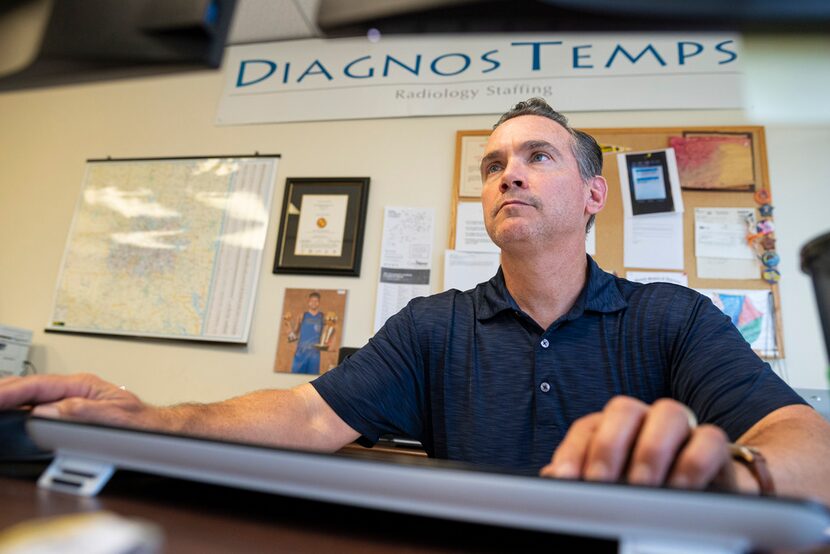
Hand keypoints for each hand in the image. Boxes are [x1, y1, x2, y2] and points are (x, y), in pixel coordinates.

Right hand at [0, 373, 157, 428]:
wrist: (156, 428)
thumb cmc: (141, 421)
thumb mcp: (116, 417)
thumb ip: (83, 412)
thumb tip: (50, 411)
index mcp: (84, 385)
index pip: (40, 385)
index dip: (13, 392)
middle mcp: (76, 389)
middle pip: (31, 385)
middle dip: (5, 390)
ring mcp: (71, 399)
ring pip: (32, 394)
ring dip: (10, 395)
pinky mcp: (70, 410)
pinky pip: (38, 404)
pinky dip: (19, 405)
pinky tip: (10, 408)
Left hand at [540, 396, 736, 490]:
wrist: (706, 494)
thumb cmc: (647, 487)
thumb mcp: (611, 486)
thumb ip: (581, 480)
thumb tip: (550, 482)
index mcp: (613, 427)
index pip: (587, 428)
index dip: (572, 452)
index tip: (564, 480)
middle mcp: (645, 419)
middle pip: (624, 409)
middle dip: (609, 445)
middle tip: (602, 483)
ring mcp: (682, 427)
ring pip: (669, 413)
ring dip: (651, 450)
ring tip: (642, 487)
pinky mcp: (715, 445)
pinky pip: (710, 439)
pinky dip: (694, 463)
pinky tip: (680, 489)